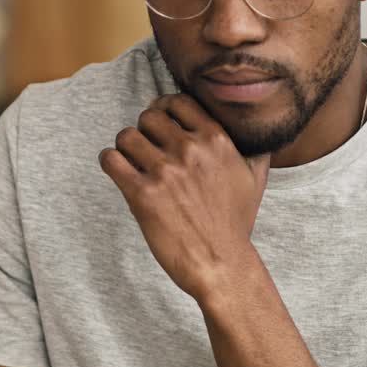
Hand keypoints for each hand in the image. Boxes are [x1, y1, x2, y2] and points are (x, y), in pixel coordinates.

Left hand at [98, 94, 270, 300]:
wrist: (220, 264)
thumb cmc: (236, 224)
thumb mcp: (254, 179)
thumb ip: (254, 148)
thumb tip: (256, 129)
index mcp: (216, 140)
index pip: (177, 102)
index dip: (164, 111)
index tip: (160, 125)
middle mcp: (190, 150)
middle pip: (148, 117)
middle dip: (144, 132)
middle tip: (146, 150)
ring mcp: (164, 171)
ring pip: (126, 136)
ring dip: (125, 148)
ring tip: (131, 163)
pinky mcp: (142, 194)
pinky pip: (111, 160)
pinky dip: (110, 163)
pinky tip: (119, 173)